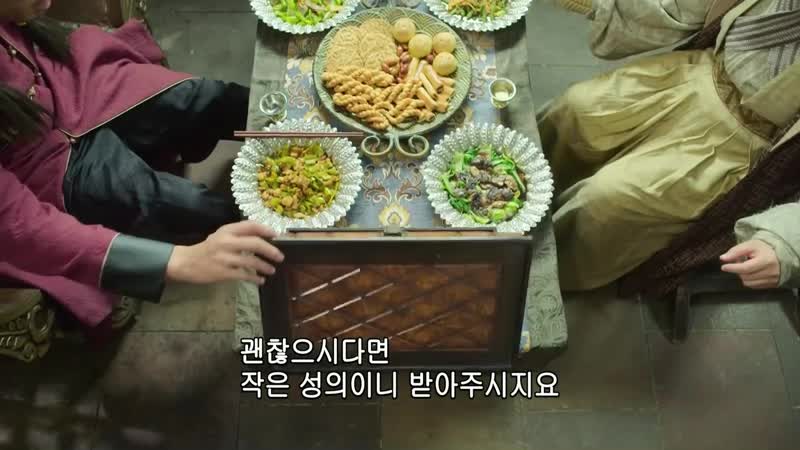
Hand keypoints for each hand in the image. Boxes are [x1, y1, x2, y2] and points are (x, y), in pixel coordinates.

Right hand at [166, 221, 283, 284]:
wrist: (187, 263)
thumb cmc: (208, 248)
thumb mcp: (221, 235)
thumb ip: (239, 234)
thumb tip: (263, 236)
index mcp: (227, 230)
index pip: (250, 225)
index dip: (265, 229)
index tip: (276, 235)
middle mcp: (227, 242)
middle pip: (255, 244)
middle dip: (271, 250)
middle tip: (280, 257)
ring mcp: (225, 258)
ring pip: (252, 262)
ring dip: (265, 267)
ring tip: (272, 270)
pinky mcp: (223, 272)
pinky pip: (244, 275)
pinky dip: (255, 279)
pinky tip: (261, 281)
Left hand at [720, 240, 779, 288]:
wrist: (781, 254)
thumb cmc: (764, 249)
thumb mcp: (750, 245)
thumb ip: (735, 251)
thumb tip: (723, 258)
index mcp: (766, 261)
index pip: (746, 268)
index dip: (733, 268)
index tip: (724, 267)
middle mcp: (771, 272)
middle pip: (745, 276)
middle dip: (738, 270)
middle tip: (741, 262)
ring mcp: (772, 280)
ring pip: (748, 283)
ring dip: (743, 276)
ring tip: (747, 267)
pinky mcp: (772, 285)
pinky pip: (754, 286)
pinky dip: (749, 280)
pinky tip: (752, 272)